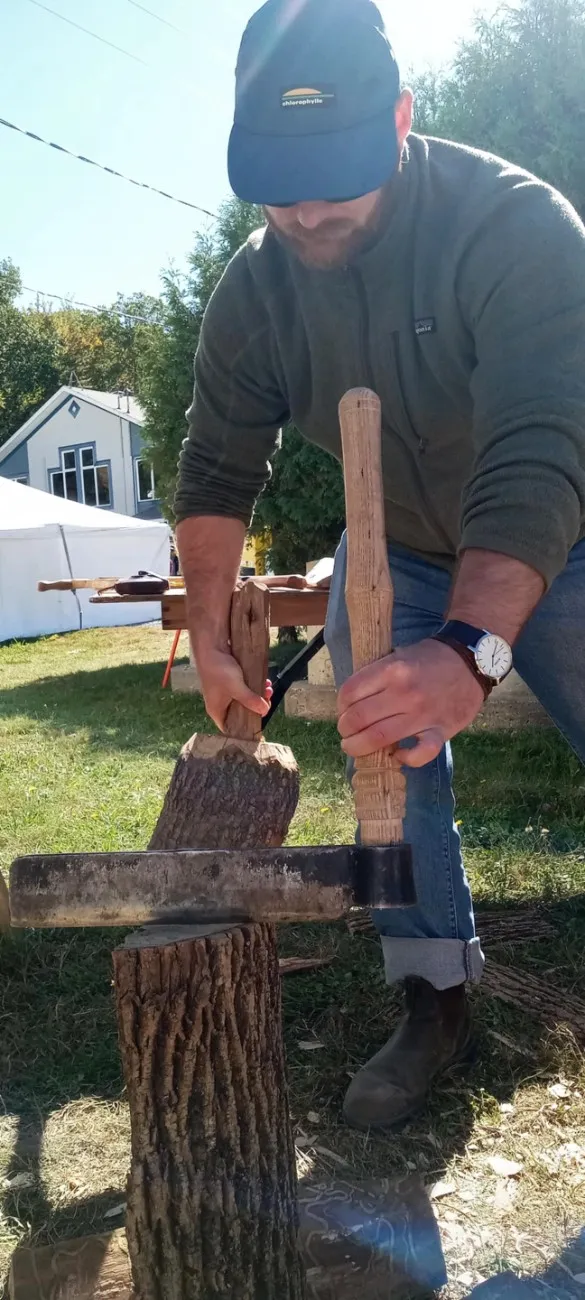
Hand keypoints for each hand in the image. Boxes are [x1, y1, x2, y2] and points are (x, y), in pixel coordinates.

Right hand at [196, 646, 271, 731]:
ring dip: (258, 696)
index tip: (259, 724)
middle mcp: (221, 704)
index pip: (230, 728)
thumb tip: (265, 710)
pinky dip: (255, 687)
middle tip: (268, 702)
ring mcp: (226, 693)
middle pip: (241, 714)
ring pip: (245, 700)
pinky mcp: (231, 683)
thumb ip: (250, 700)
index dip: (245, 729)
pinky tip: (265, 682)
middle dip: (256, 708)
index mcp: (217, 710)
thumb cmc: (218, 669)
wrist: (212, 646)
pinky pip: (245, 689)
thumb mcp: (237, 687)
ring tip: (268, 689)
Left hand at [337, 639, 484, 767]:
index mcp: (392, 670)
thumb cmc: (430, 658)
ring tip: (355, 746)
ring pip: (378, 739)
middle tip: (346, 732)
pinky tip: (398, 755)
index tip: (343, 711)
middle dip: (345, 729)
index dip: (340, 705)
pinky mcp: (441, 730)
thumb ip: (377, 675)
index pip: (350, 692)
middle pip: (359, 719)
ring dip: (359, 747)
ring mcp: (423, 714)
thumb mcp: (398, 655)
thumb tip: (350, 701)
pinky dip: (405, 758)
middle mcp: (405, 692)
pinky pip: (420, 754)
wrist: (472, 660)